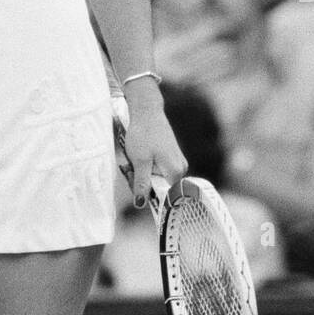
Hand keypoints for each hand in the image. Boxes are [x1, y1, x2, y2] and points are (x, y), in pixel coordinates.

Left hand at [120, 85, 187, 208]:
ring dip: (144, 174)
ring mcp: (177, 162)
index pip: (164, 197)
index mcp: (175, 172)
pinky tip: (140, 155)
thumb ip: (142, 184)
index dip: (149, 196)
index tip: (137, 185)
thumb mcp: (139, 161)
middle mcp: (181, 169)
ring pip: (157, 178)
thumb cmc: (143, 134)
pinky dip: (147, 166)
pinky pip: (158, 169)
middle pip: (160, 187)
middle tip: (133, 168)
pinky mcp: (171, 156)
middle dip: (144, 182)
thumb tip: (141, 204)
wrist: (146, 110)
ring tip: (136, 159)